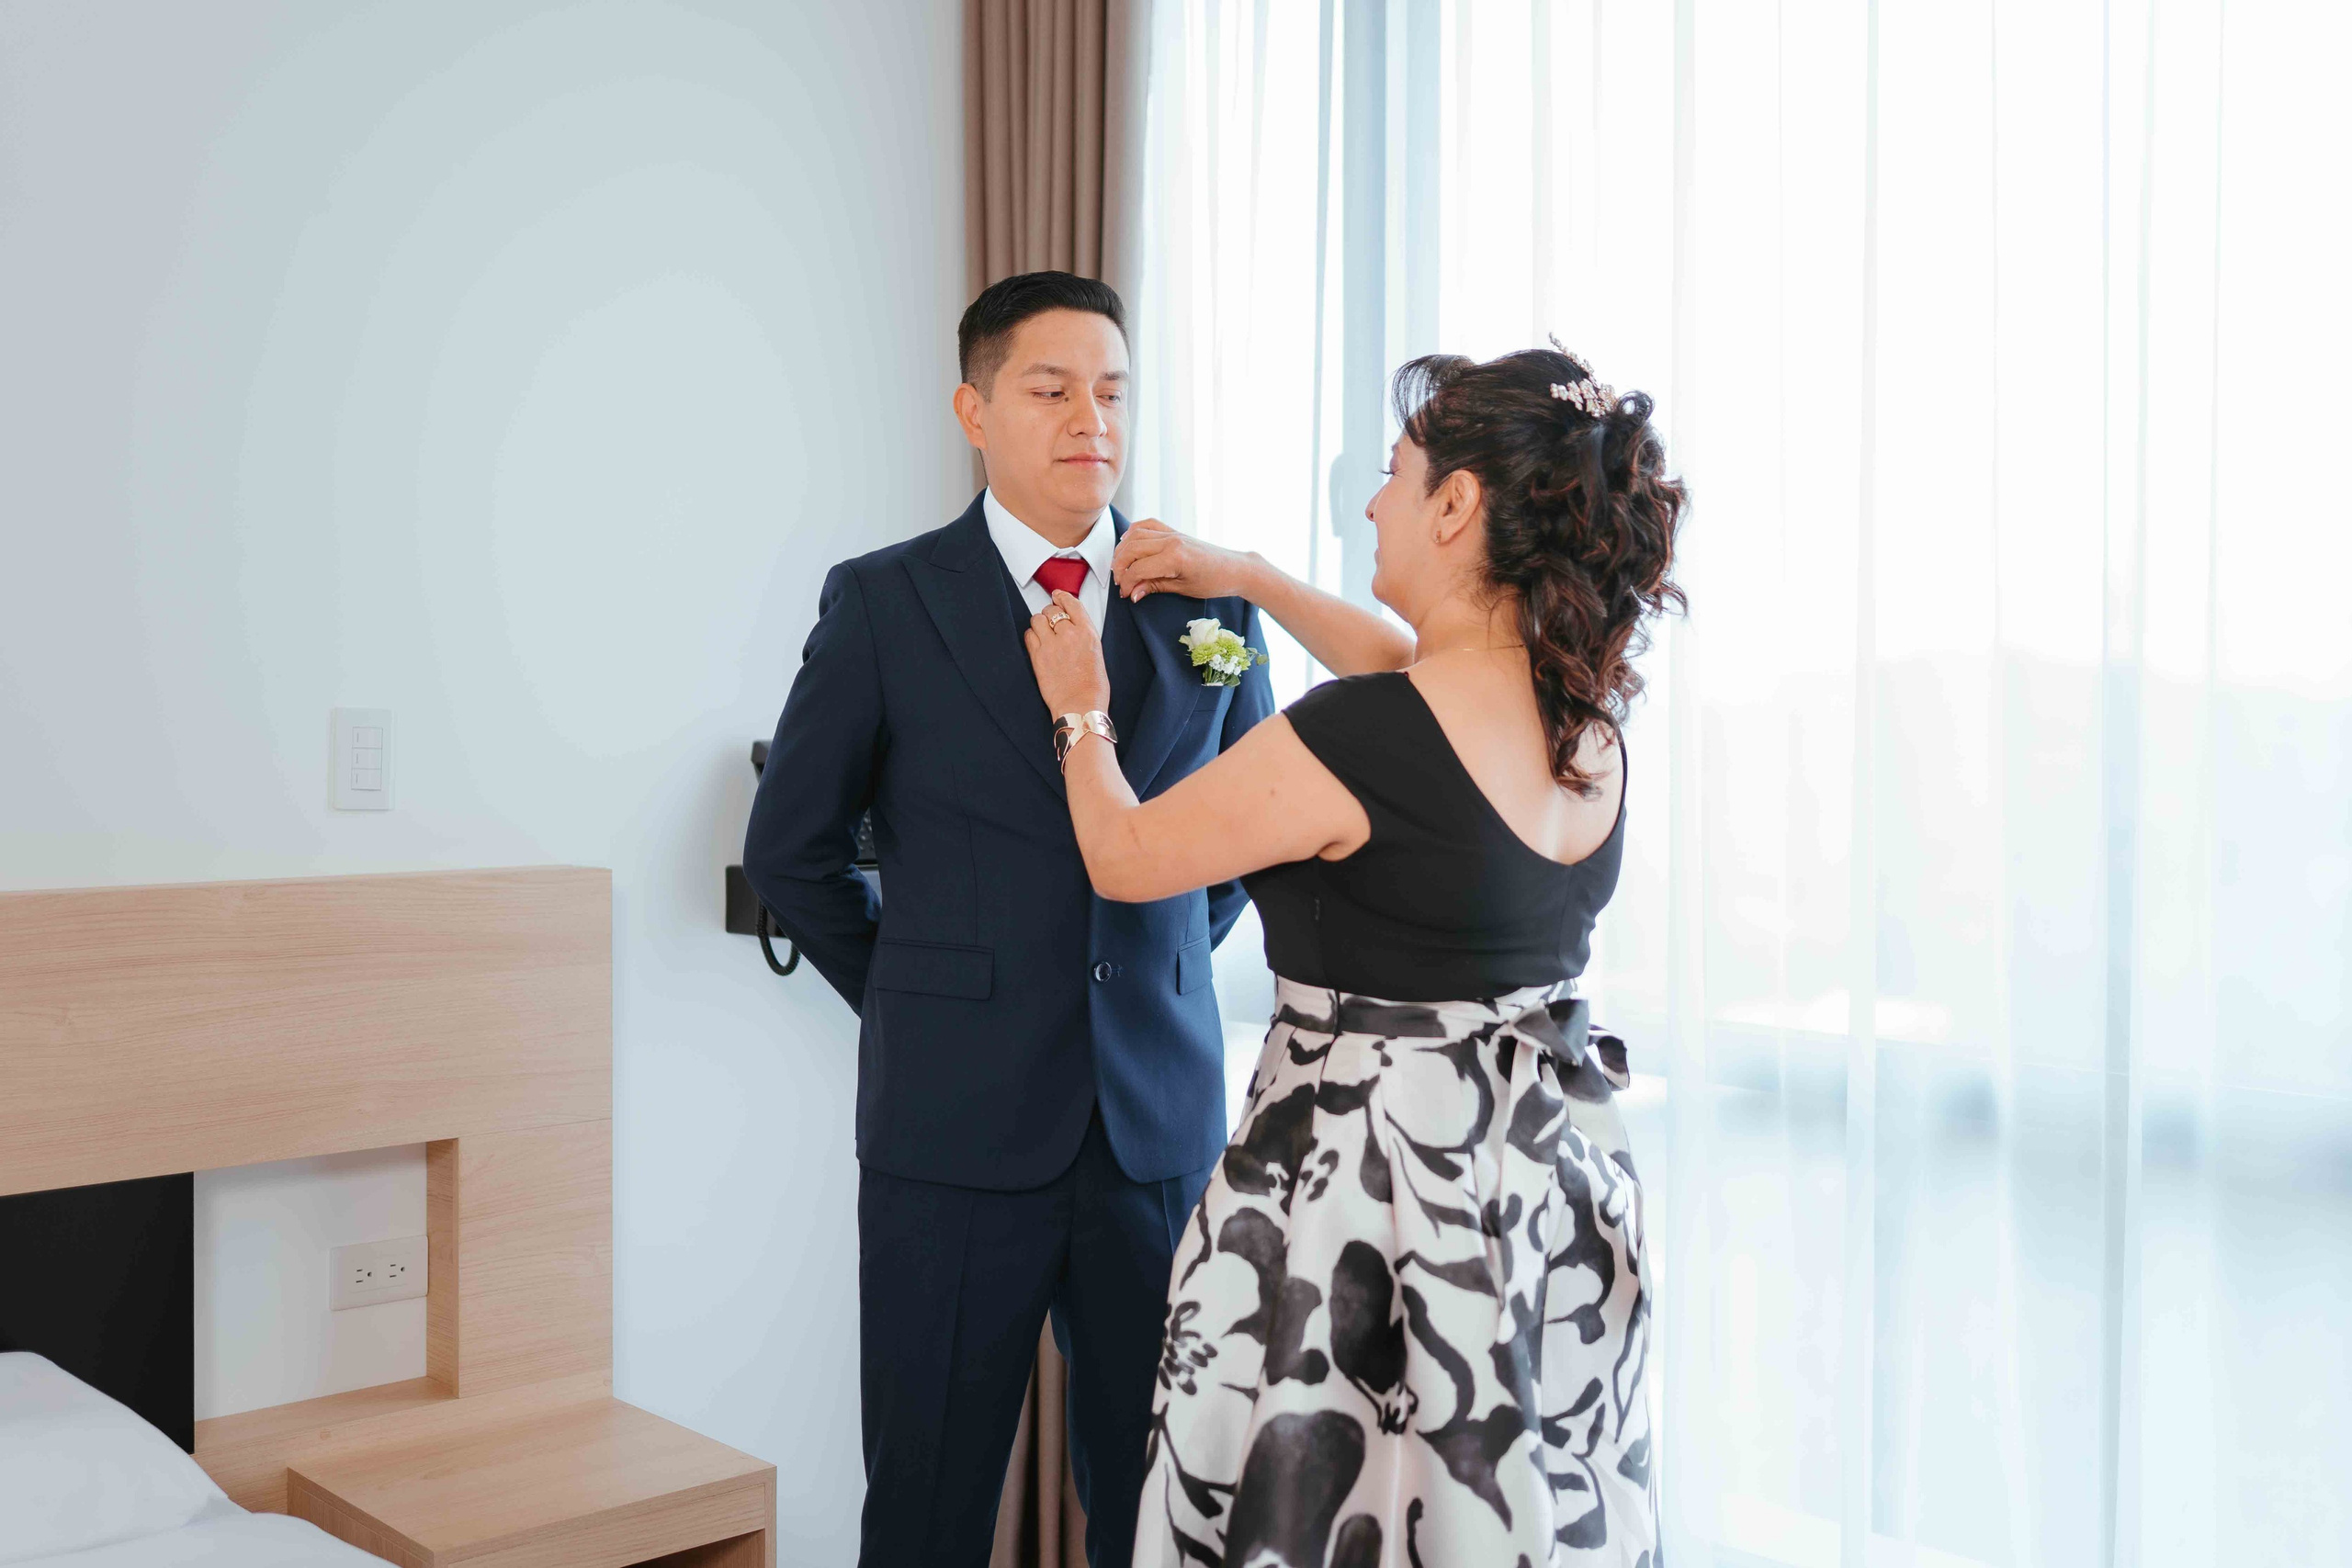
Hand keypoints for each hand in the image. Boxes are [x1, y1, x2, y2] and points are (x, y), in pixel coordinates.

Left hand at [1023, 590, 1112, 715]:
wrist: (1080, 706)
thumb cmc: (1093, 688)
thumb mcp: (1097, 654)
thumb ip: (1083, 636)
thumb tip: (1072, 627)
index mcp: (1087, 633)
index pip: (1072, 604)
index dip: (1062, 597)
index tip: (1057, 596)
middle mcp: (1069, 634)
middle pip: (1052, 610)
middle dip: (1050, 614)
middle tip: (1051, 622)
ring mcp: (1051, 644)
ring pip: (1037, 619)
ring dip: (1040, 623)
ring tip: (1043, 632)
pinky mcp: (1037, 656)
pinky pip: (1029, 635)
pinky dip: (1032, 636)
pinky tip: (1038, 643)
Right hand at [1111, 517, 1260, 601]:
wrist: (1235, 569)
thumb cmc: (1215, 582)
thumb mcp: (1183, 589)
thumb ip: (1155, 587)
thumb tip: (1133, 592)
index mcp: (1175, 558)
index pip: (1138, 569)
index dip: (1127, 583)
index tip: (1125, 594)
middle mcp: (1171, 541)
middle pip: (1131, 549)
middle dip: (1120, 567)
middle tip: (1120, 583)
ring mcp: (1173, 533)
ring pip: (1135, 534)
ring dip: (1122, 550)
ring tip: (1121, 567)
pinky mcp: (1174, 531)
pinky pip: (1148, 524)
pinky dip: (1134, 532)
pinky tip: (1128, 544)